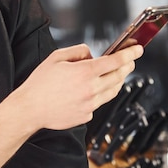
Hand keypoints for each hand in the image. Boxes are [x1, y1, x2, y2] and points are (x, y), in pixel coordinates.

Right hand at [13, 43, 143, 129]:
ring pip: (113, 91)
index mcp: (84, 72)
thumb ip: (79, 51)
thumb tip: (92, 55)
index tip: (138, 50)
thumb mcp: (57, 57)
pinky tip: (93, 90)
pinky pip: (100, 103)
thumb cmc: (40, 83)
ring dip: (118, 81)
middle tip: (130, 61)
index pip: (115, 61)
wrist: (30, 109)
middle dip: (128, 66)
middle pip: (119, 76)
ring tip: (116, 74)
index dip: (130, 54)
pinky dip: (101, 94)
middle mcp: (91, 89)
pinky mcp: (86, 116)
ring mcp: (90, 105)